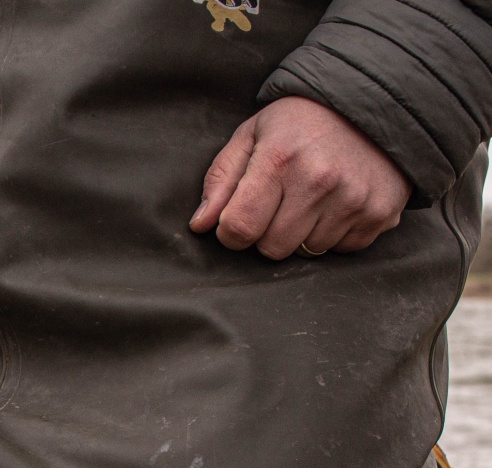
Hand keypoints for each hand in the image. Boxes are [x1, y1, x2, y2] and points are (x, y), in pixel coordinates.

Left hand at [188, 96, 409, 258]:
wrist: (373, 102)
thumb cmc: (300, 122)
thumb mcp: (252, 136)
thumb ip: (221, 180)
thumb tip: (200, 225)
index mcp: (279, 160)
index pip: (239, 229)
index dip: (231, 232)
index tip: (237, 220)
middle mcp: (319, 181)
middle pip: (272, 248)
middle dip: (267, 233)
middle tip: (280, 203)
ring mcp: (354, 199)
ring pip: (307, 252)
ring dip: (302, 234)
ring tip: (311, 198)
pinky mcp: (380, 212)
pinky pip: (342, 249)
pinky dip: (335, 234)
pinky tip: (337, 203)